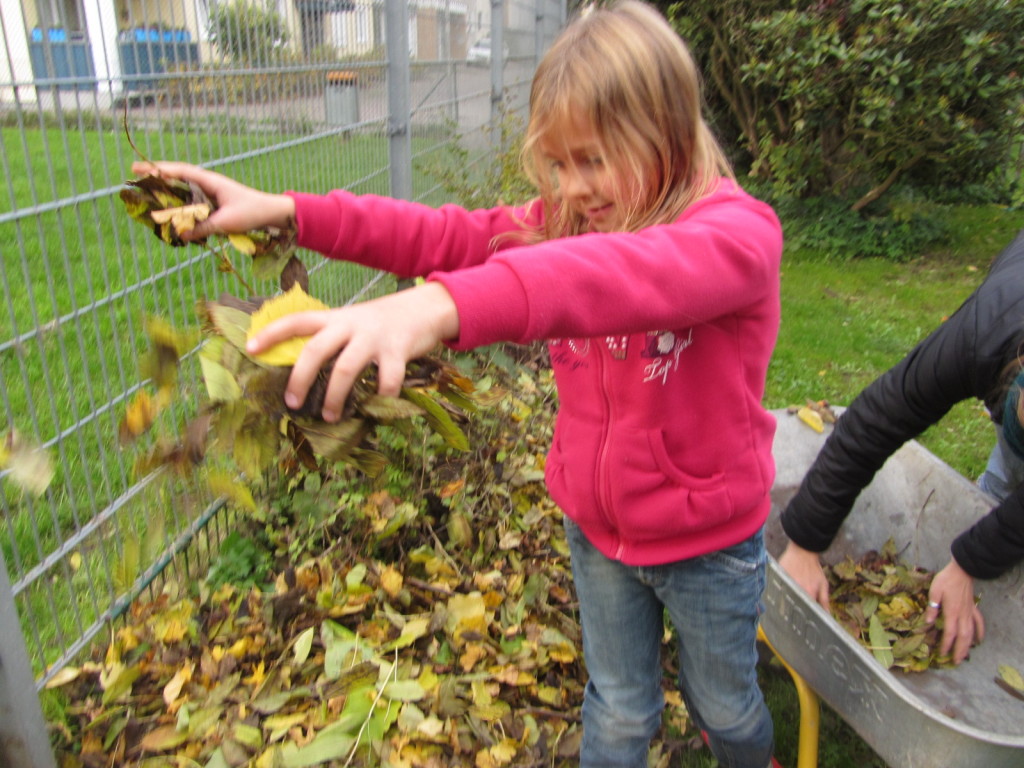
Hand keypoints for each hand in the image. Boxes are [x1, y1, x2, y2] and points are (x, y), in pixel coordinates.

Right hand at [129, 161, 295, 239]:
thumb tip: (181, 234)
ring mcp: (211, 195)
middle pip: (177, 180)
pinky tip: (170, 216)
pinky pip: (193, 206)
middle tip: (134, 180)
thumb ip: (203, 227)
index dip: (158, 169)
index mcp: (210, 181)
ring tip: (146, 198)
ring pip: (183, 193)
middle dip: (156, 180)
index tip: (138, 168)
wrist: (273, 213)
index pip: (179, 171)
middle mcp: (208, 185)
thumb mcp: (227, 221)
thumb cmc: (252, 212)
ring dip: (167, 196)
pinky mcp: (214, 206)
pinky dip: (181, 209)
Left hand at [246, 282, 459, 420]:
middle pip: (315, 350)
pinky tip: (378, 407)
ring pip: (345, 369)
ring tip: (329, 416)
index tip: (250, 348)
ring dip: (334, 397)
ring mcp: (374, 338)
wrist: (424, 308)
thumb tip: (302, 369)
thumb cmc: (381, 322)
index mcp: (335, 318)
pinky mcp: (398, 351)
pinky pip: (386, 380)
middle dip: (299, 379)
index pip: (296, 321)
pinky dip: (381, 397)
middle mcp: (350, 325)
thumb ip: (331, 337)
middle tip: (291, 403)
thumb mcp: (352, 321)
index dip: (272, 333)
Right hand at [778, 541, 830, 611]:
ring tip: (788, 601)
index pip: (806, 611)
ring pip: (785, 599)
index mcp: (808, 594)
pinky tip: (782, 592)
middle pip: (794, 606)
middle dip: (795, 611)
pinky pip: (778, 590)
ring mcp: (785, 584)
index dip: (807, 616)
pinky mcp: (778, 579)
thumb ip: (824, 600)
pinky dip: (780, 592)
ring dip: (787, 602)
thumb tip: (827, 614)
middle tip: (796, 611)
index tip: (806, 619)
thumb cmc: (813, 568)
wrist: (803, 552)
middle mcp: (796, 591)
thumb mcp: (823, 584)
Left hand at [924, 558, 984, 663]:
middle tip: (955, 661)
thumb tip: (928, 621)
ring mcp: (969, 612)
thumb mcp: (934, 591)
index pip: (949, 633)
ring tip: (965, 656)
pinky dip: (980, 632)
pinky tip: (979, 640)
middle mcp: (962, 615)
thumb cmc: (946, 580)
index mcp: (952, 612)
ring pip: (971, 633)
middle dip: (959, 650)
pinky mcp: (973, 608)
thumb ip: (932, 607)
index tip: (942, 653)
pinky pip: (979, 623)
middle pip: (962, 637)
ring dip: (968, 645)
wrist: (962, 571)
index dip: (946, 644)